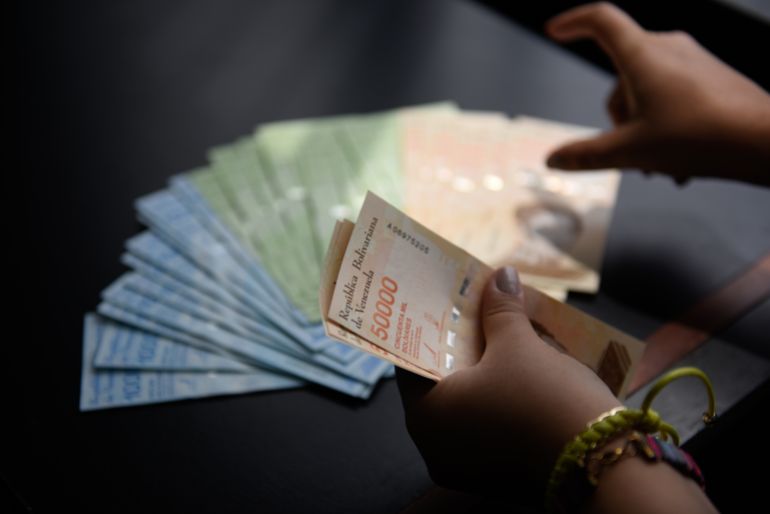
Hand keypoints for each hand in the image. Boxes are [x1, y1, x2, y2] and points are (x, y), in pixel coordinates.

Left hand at [396, 267, 619, 502]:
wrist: (602, 464)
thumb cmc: (545, 399)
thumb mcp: (519, 345)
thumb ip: (501, 310)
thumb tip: (501, 277)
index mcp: (425, 415)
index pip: (412, 360)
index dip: (429, 326)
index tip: (442, 301)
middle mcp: (436, 446)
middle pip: (441, 382)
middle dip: (462, 344)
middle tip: (474, 310)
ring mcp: (467, 466)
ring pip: (467, 405)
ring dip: (483, 370)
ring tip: (499, 332)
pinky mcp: (498, 474)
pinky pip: (488, 425)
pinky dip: (498, 398)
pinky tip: (519, 370)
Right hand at [544, 2, 769, 185]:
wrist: (765, 140)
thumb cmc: (700, 138)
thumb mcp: (631, 151)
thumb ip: (587, 155)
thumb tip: (553, 159)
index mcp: (642, 55)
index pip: (601, 20)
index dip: (573, 22)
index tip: (555, 30)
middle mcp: (667, 47)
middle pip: (620, 75)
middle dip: (617, 116)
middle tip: (630, 150)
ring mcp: (692, 59)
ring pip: (646, 88)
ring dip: (642, 126)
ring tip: (658, 162)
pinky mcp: (711, 74)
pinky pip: (672, 93)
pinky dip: (664, 122)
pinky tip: (678, 156)